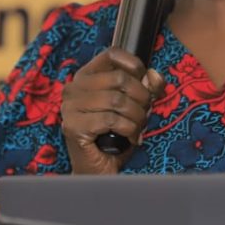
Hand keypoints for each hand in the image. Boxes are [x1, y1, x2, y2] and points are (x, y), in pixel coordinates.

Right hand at [61, 48, 165, 174]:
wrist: (99, 170)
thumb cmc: (115, 135)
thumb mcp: (134, 106)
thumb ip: (146, 88)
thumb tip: (154, 75)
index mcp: (86, 76)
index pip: (111, 54)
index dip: (134, 65)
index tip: (145, 81)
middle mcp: (74, 88)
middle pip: (119, 78)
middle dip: (141, 98)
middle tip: (145, 114)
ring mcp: (70, 107)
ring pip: (117, 100)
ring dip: (137, 117)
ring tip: (139, 128)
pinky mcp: (74, 127)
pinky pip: (112, 120)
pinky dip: (129, 130)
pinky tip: (131, 137)